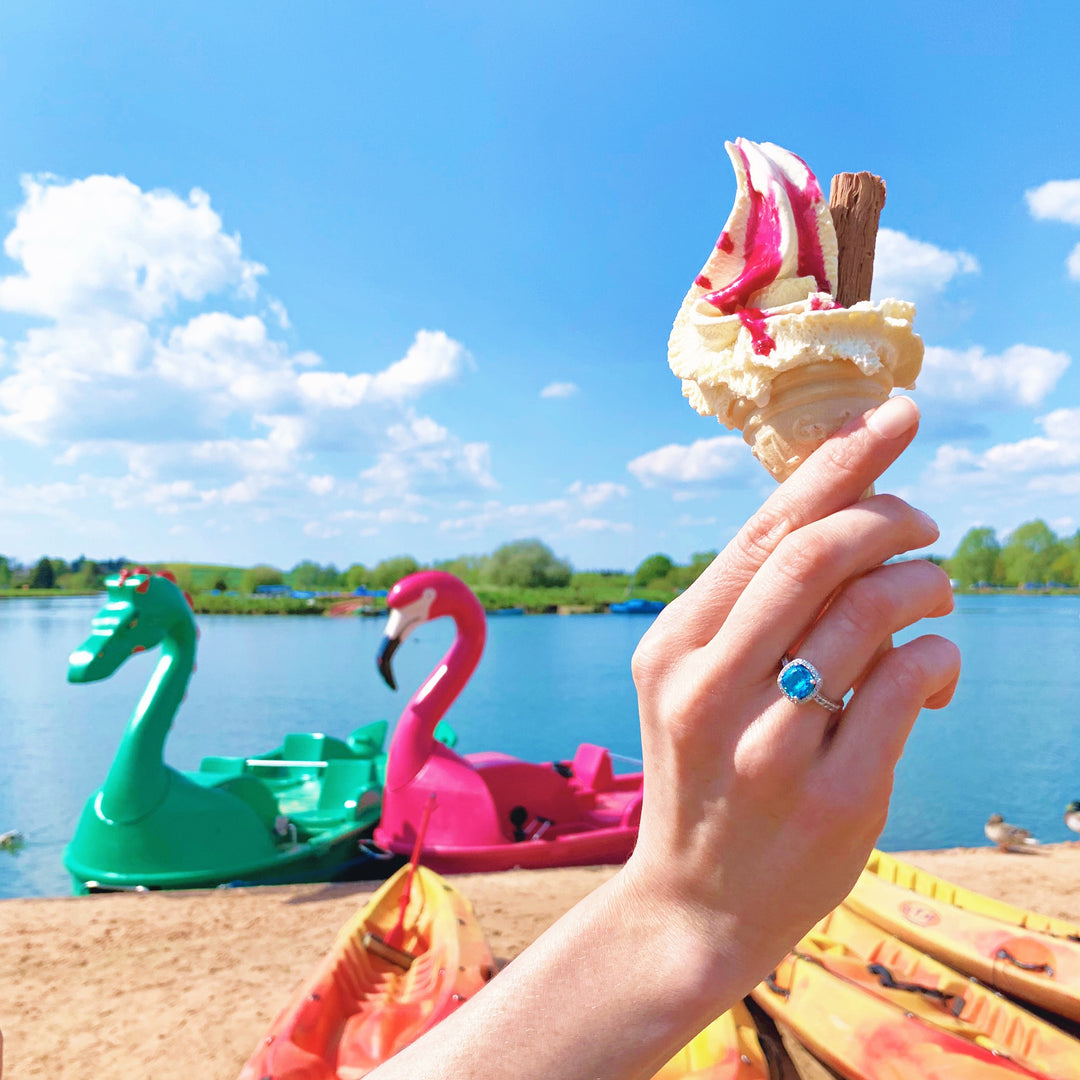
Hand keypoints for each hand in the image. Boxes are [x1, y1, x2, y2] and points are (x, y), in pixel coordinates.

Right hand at [624, 396, 959, 990]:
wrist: (693, 905)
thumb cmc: (703, 776)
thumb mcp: (689, 685)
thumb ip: (743, 610)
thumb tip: (843, 515)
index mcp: (672, 647)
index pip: (761, 531)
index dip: (839, 463)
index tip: (899, 414)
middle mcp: (710, 688)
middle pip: (818, 554)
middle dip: (891, 515)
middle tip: (925, 521)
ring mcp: (770, 746)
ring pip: (873, 611)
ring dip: (925, 582)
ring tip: (934, 592)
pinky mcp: (835, 796)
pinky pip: (909, 683)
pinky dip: (938, 654)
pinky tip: (934, 669)